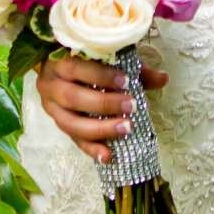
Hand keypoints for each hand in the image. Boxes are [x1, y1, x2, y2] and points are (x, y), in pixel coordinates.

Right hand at [36, 54, 166, 164]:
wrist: (56, 67)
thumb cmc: (85, 60)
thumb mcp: (107, 58)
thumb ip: (134, 68)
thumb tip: (163, 79)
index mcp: (59, 62)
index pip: (76, 68)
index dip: (100, 75)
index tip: (126, 81)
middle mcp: (50, 85)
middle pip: (73, 97)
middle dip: (103, 104)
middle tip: (131, 106)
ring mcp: (51, 108)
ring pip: (70, 123)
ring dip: (100, 129)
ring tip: (126, 129)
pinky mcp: (57, 125)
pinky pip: (73, 140)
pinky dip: (92, 149)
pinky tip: (108, 156)